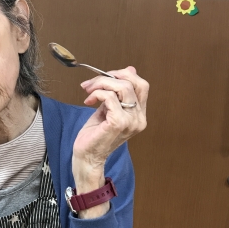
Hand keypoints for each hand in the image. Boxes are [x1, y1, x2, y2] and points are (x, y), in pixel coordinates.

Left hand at [72, 66, 147, 204]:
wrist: (87, 157)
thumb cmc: (94, 136)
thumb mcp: (107, 108)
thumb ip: (118, 93)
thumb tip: (130, 70)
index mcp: (138, 115)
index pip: (142, 86)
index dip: (124, 75)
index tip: (105, 77)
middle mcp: (139, 119)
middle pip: (132, 83)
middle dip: (109, 77)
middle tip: (91, 84)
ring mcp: (130, 122)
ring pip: (121, 87)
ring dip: (101, 84)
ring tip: (88, 92)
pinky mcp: (118, 123)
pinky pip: (109, 97)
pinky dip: (97, 94)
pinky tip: (88, 101)